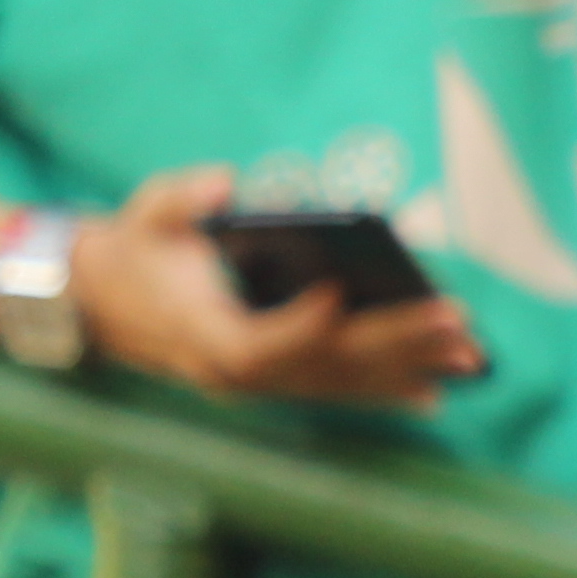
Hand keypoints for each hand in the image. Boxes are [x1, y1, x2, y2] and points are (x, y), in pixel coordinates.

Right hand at [62, 168, 482, 407]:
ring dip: (408, 371)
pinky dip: (385, 392)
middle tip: (457, 323)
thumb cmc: (135, 248)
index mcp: (200, 334)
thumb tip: (223, 184)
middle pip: (323, 367)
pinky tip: (435, 393)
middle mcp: (233, 372)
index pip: (259, 344)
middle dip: (393, 344)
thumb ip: (180, 199)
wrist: (104, 301)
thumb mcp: (145, 213)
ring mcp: (255, 385)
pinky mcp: (273, 383)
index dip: (302, 325)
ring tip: (472, 357)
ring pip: (339, 385)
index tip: (343, 293)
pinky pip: (335, 392)